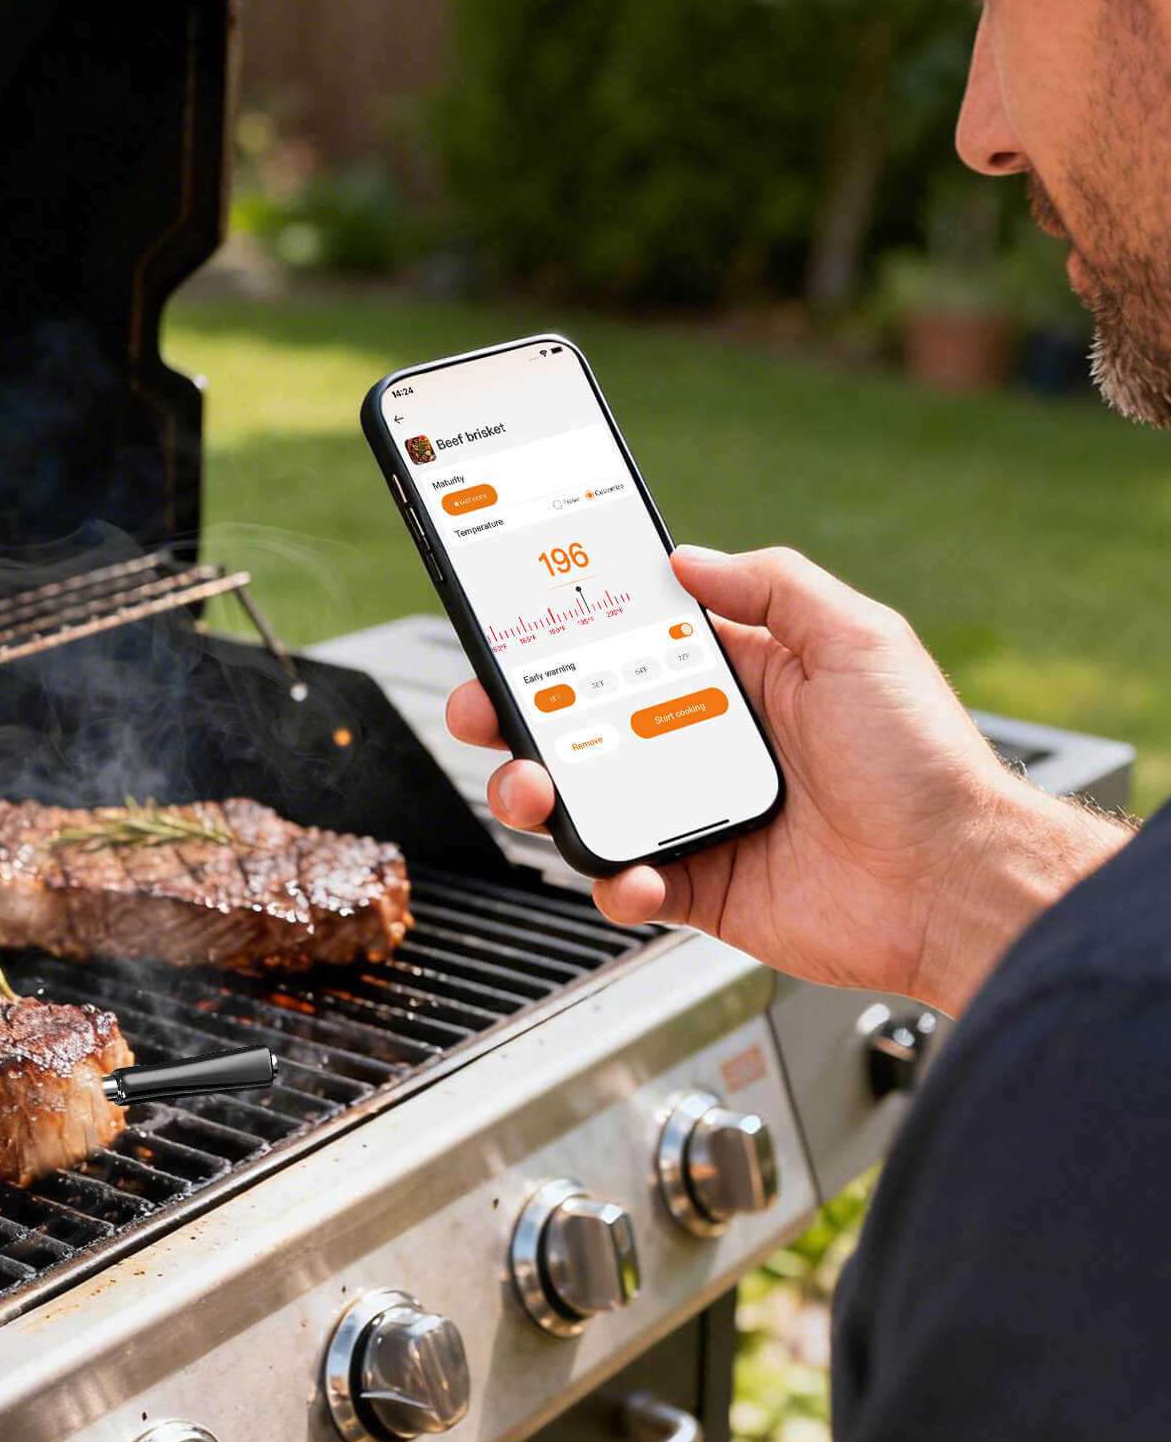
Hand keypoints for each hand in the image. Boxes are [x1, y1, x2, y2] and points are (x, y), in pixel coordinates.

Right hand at [448, 546, 1130, 1014]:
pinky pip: (625, 882)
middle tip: (483, 709)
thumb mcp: (857, 638)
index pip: (627, 647)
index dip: (565, 637)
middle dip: (517, 715)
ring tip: (533, 789)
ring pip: (583, 802)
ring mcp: (697, 816)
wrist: (957, 883)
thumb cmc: (924, 760)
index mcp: (737, 679)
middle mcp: (706, 745)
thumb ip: (771, 584)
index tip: (514, 628)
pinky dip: (613, 880)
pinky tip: (634, 870)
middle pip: (581, 724)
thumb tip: (686, 556)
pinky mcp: (699, 885)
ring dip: (537, 793)